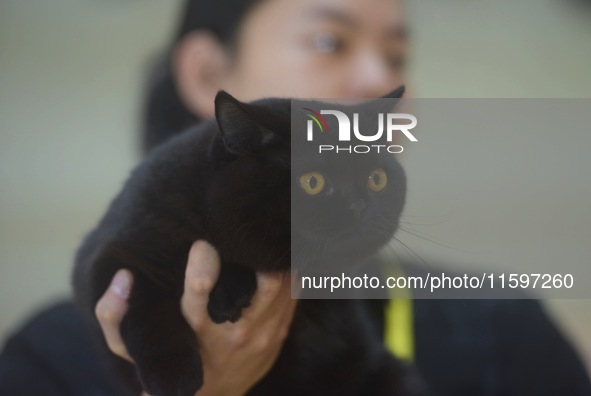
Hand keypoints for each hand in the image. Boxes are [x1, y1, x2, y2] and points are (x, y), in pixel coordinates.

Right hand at [94, 240, 296, 395]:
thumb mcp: (134, 348)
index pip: (198, 298)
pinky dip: (292, 272)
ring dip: (280, 259)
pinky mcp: (278, 335)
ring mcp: (263, 335)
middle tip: (256, 226)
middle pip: (263, 286)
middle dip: (262, 254)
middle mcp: (235, 334)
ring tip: (276, 230)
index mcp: (198, 334)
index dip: (200, 268)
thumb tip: (121, 276)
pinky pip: (294, 297)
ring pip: (284, 286)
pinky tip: (290, 254)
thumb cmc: (172, 362)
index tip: (202, 243)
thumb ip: (114, 316)